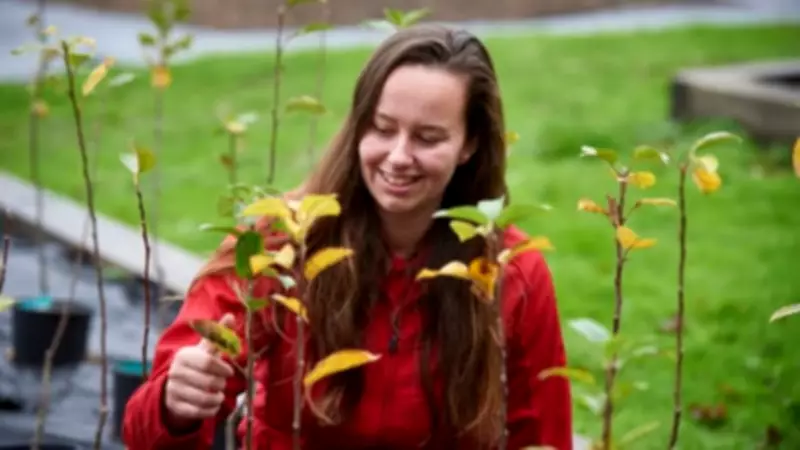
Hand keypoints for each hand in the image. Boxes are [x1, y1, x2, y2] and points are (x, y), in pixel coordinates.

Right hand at [163, 313, 235, 427]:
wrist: (176, 386)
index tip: (229, 372)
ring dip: (217, 398)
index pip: (207, 362)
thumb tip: (231, 316)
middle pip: (208, 381)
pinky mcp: (175, 407)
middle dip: (221, 384)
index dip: (223, 368)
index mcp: (184, 355)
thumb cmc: (198, 364)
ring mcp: (173, 390)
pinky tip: (213, 404)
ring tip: (218, 394)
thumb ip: (219, 335)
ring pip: (204, 398)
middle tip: (222, 383)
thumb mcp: (207, 349)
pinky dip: (211, 410)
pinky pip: (198, 412)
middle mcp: (175, 372)